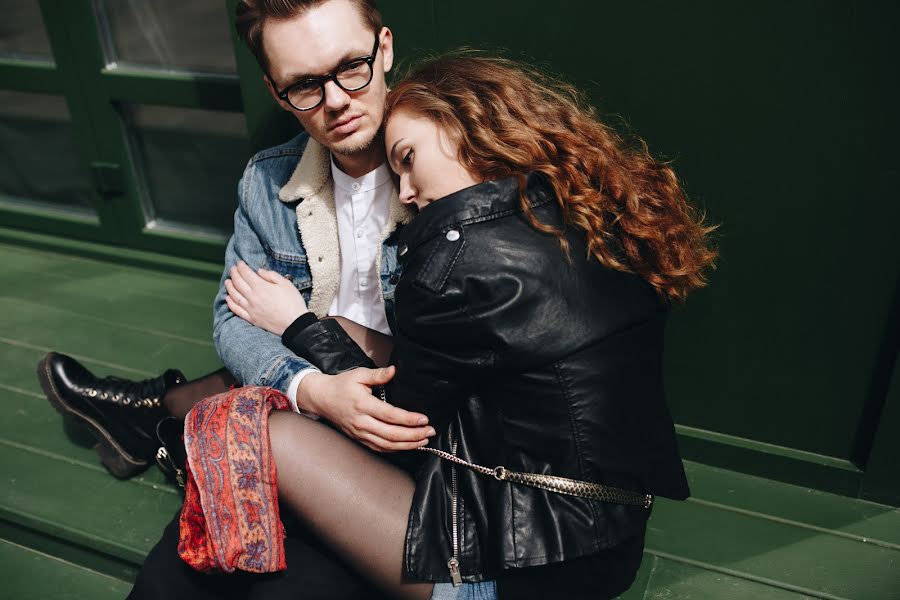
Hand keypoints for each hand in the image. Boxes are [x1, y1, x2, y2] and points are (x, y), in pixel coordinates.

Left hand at [225, 261, 307, 335]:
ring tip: (227, 281)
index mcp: (261, 287)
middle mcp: (253, 297)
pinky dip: (230, 303)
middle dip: (234, 274)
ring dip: (229, 287)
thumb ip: (271, 275)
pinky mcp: (251, 318)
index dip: (241, 267)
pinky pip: (237, 310)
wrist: (295, 323)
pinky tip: (228, 298)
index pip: (246, 274)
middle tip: (233, 269)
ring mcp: (250, 309)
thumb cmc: (293, 302)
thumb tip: (259, 271)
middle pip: (238, 283)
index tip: (239, 263)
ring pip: (234, 296)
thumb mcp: (286, 284)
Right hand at [299, 366, 435, 451]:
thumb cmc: (341, 386)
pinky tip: (407, 446)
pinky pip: (379, 448)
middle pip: (391, 434)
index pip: (390, 415)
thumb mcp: (359, 375)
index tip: (424, 419)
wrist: (321, 399)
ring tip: (423, 441)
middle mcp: (362, 422)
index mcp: (363, 405)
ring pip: (387, 445)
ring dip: (407, 445)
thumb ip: (378, 375)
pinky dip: (395, 449)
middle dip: (414, 435)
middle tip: (430, 432)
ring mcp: (360, 433)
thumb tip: (394, 370)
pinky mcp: (359, 439)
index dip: (409, 419)